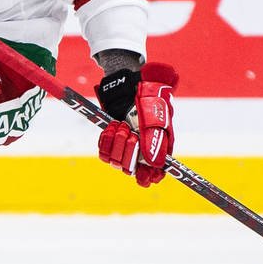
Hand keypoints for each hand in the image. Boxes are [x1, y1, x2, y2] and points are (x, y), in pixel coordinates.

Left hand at [96, 60, 176, 186]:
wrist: (129, 86)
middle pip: (131, 170)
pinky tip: (113, 125)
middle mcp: (141, 152)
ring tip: (122, 125)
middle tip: (131, 133)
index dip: (149, 177)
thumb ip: (154, 141)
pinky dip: (106, 139)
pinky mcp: (111, 143)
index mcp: (159, 149)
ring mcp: (125, 148)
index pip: (154, 175)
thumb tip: (153, 165)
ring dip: (117, 142)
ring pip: (116, 162)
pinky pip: (104, 153)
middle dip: (129, 151)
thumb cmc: (148, 100)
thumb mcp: (153, 118)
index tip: (144, 172)